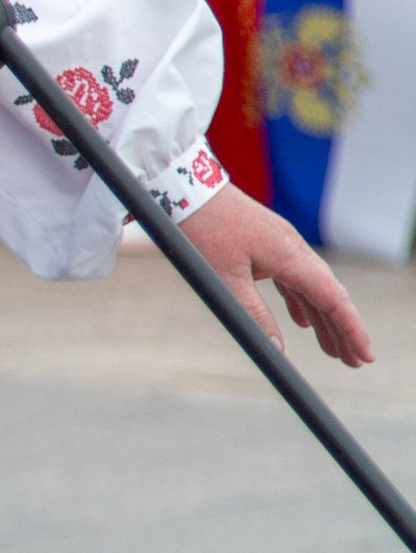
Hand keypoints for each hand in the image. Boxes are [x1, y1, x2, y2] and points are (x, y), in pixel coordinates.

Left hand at [177, 182, 372, 365]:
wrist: (187, 189)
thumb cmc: (205, 230)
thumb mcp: (226, 279)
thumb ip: (253, 314)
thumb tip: (275, 348)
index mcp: (290, 256)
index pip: (333, 298)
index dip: (352, 329)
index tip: (365, 356)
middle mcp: (293, 249)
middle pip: (328, 295)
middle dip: (342, 330)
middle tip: (354, 362)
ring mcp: (281, 246)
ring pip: (311, 288)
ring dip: (323, 319)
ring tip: (332, 350)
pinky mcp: (266, 245)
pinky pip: (292, 279)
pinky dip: (301, 303)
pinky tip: (303, 322)